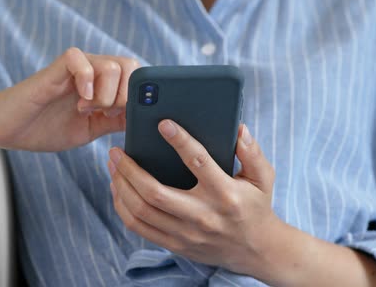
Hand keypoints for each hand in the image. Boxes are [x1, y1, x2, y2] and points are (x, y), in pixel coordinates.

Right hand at [0, 47, 139, 150]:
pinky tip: (79, 101)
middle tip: (105, 114)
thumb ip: (114, 121)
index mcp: (102, 85)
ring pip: (111, 65)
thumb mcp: (89, 130)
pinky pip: (79, 59)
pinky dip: (86, 80)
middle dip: (125, 96)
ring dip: (106, 94)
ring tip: (86, 110)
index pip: (136, 76)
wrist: (6, 129)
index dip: (139, 96)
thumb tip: (141, 120)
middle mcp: (92, 72)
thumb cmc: (43, 128)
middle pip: (130, 65)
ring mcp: (74, 69)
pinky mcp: (55, 69)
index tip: (124, 119)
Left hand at [107, 120, 279, 274]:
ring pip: (141, 211)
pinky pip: (139, 227)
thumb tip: (239, 129)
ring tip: (112, 166)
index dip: (180, 141)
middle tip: (116, 150)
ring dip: (120, 186)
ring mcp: (186, 234)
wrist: (256, 251)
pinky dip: (122, 207)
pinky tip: (118, 189)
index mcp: (225, 194)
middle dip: (129, 169)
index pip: (199, 162)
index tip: (163, 123)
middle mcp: (203, 215)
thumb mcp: (263, 178)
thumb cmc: (256, 207)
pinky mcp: (176, 244)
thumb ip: (252, 152)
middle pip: (155, 193)